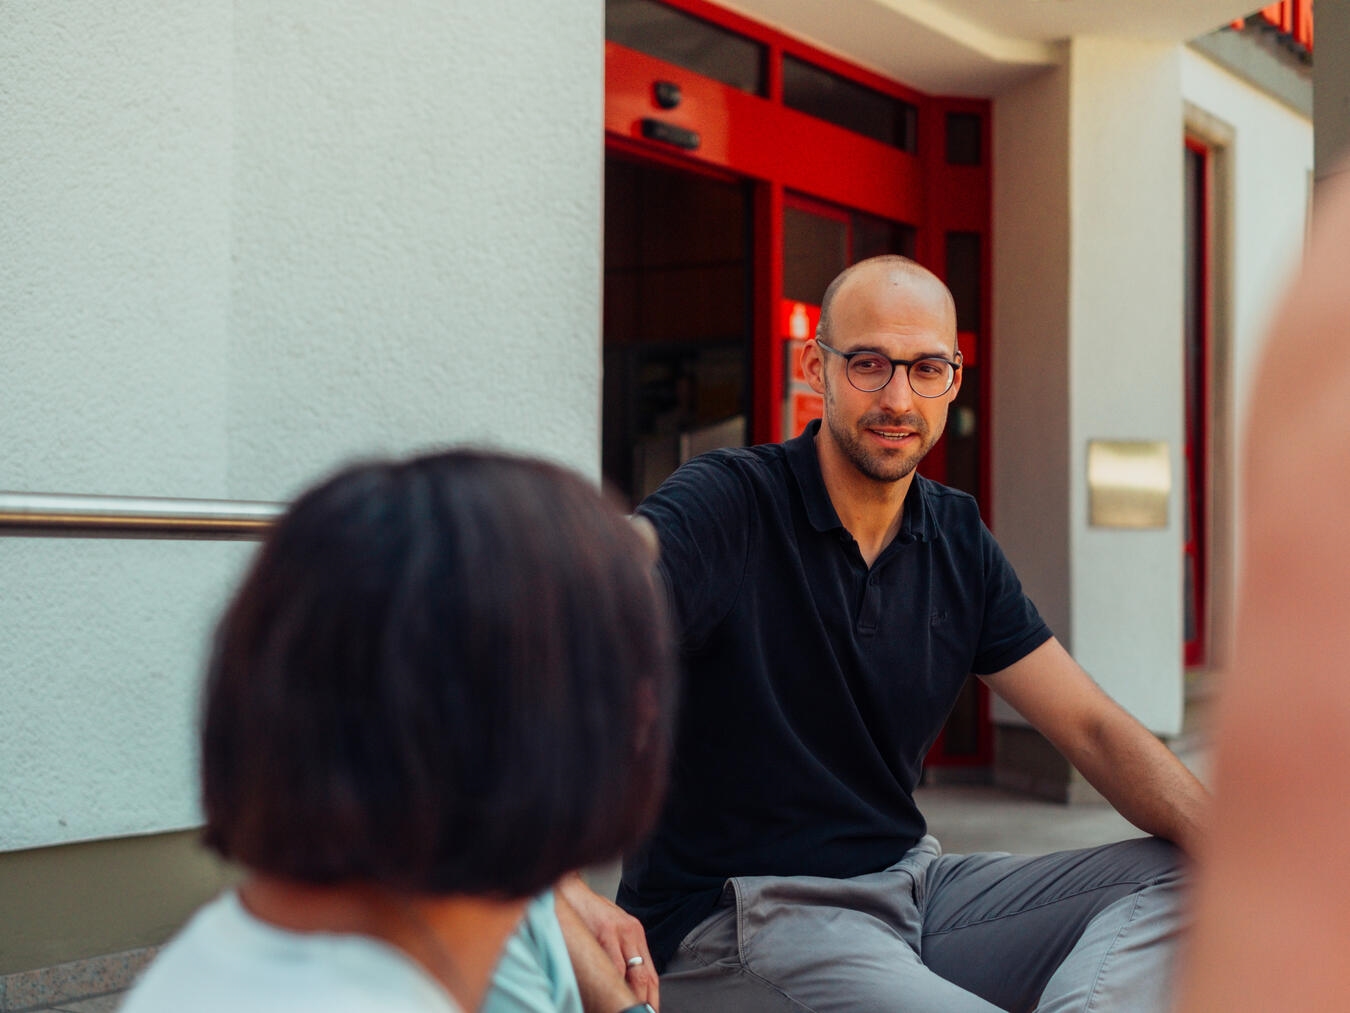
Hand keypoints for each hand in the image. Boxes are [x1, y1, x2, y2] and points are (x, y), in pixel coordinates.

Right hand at [557, 873, 658, 1011]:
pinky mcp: (606, 931)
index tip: (649, 1012)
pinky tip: (611, 995)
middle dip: (645, 1001)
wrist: (569, 888)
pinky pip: (615, 965)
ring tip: (625, 1010)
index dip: (652, 998)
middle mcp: (632, 933)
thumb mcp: (610, 928)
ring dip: (631, 997)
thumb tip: (622, 982)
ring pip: (634, 974)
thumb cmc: (585, 911)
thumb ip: (618, 951)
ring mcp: (620, 932)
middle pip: (647, 976)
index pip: (650, 973)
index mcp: (635, 933)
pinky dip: (615, 984)